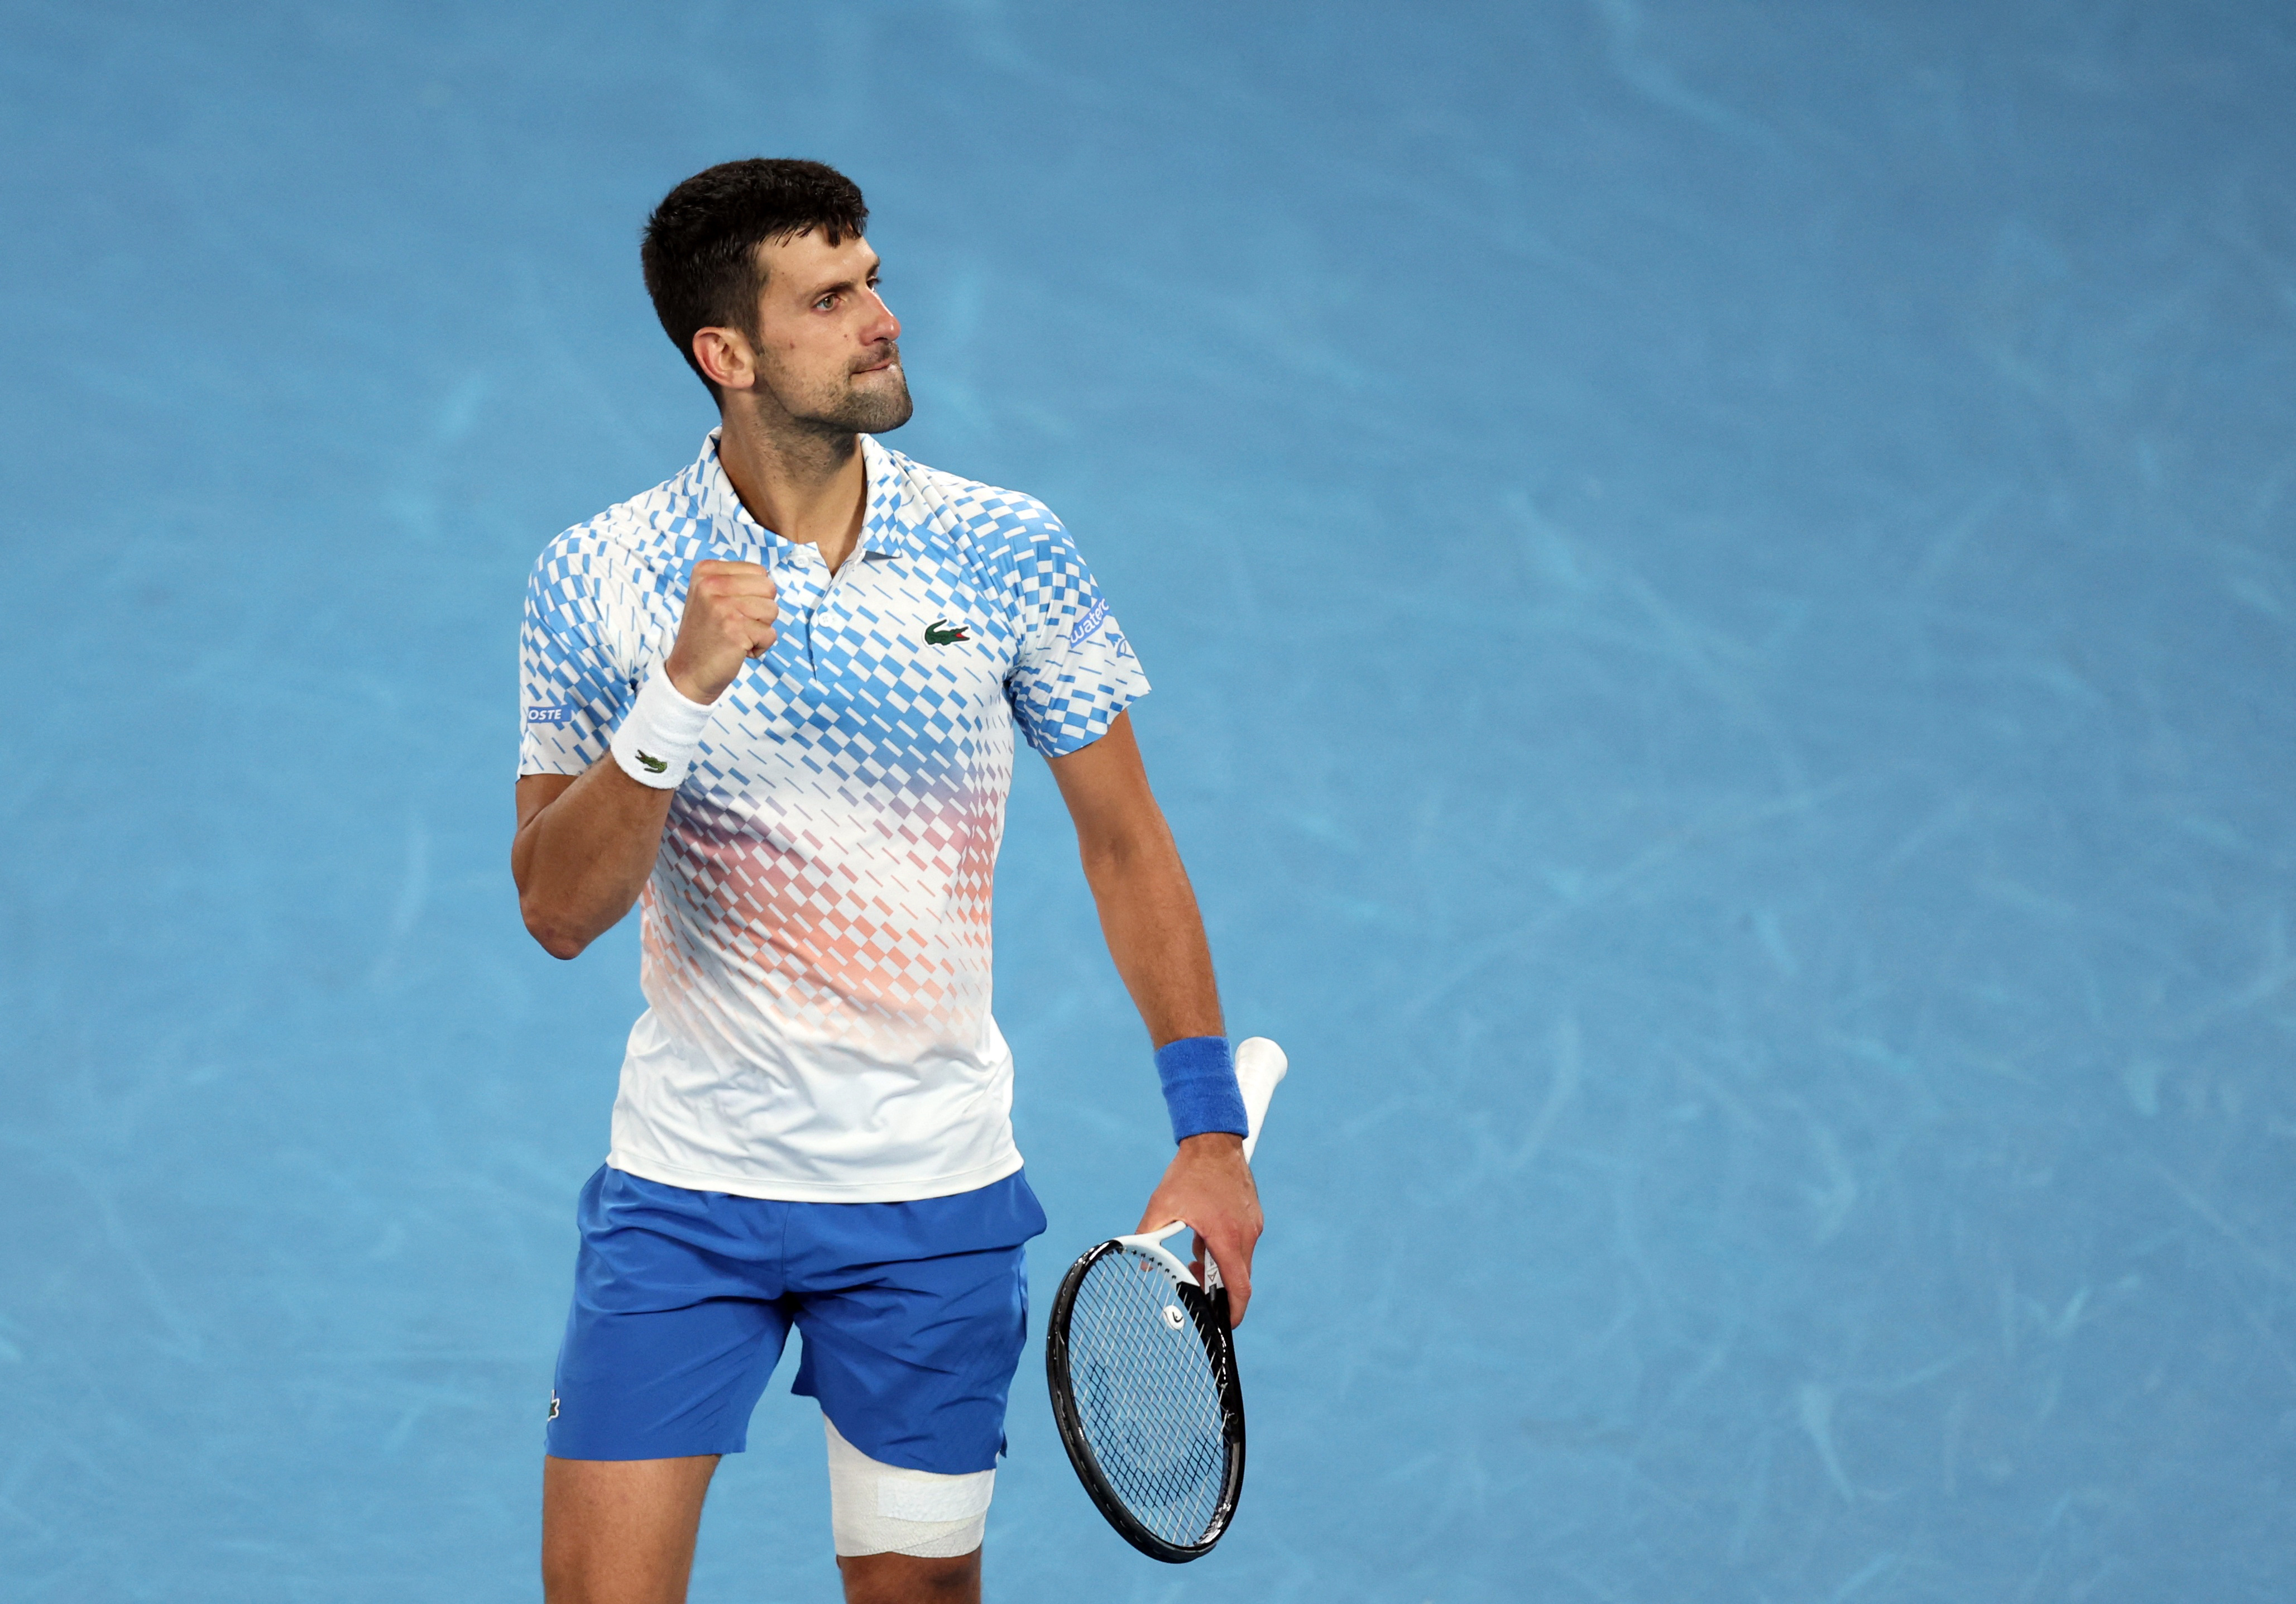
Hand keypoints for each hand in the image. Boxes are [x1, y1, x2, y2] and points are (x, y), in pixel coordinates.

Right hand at [665, 560, 777, 703]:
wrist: (688, 672)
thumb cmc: (707, 635)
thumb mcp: (710, 596)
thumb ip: (736, 582)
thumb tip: (769, 581)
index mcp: (706, 571)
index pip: (759, 572)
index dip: (755, 595)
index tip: (731, 609)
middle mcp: (711, 584)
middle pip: (769, 588)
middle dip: (761, 610)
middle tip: (737, 624)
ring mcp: (723, 606)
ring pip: (772, 610)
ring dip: (761, 629)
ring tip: (737, 635)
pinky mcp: (735, 629)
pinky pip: (771, 634)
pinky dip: (760, 647)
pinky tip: (738, 649)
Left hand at [1136, 1132, 1263, 1323]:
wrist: (1213, 1141)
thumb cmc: (1188, 1173)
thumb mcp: (1161, 1206)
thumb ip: (1148, 1236)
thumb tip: (1140, 1262)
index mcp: (1226, 1236)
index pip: (1239, 1287)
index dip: (1233, 1312)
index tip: (1224, 1325)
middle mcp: (1246, 1233)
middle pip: (1238, 1278)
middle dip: (1217, 1287)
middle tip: (1193, 1282)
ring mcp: (1252, 1224)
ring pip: (1239, 1260)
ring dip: (1218, 1266)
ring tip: (1193, 1252)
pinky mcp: (1253, 1216)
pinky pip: (1241, 1243)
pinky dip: (1224, 1249)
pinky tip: (1203, 1235)